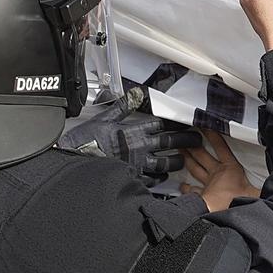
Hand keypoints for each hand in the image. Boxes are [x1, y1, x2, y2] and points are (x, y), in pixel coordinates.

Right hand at [57, 101, 202, 181]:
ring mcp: (137, 164)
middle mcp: (139, 147)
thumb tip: (136, 94)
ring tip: (183, 159)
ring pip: (164, 163)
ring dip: (175, 161)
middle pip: (168, 143)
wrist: (76, 161)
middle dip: (185, 140)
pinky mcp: (132, 177)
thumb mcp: (104, 118)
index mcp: (133, 130)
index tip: (185, 122)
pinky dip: (158, 178)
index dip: (174, 123)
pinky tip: (163, 176)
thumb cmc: (87, 140)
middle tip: (196, 140)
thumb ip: (122, 106)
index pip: (160, 125)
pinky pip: (150, 179)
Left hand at [184, 131, 259, 210]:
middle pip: (203, 156)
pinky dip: (186, 186)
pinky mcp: (201, 195)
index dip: (214, 137)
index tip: (206, 128)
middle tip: (186, 136)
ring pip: (195, 168)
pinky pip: (191, 189)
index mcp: (230, 170)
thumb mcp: (258, 193)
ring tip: (181, 151)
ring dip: (188, 159)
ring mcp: (207, 184)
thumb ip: (267, 188)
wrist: (222, 215)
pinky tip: (182, 184)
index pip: (221, 148)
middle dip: (194, 145)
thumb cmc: (237, 202)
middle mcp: (217, 174)